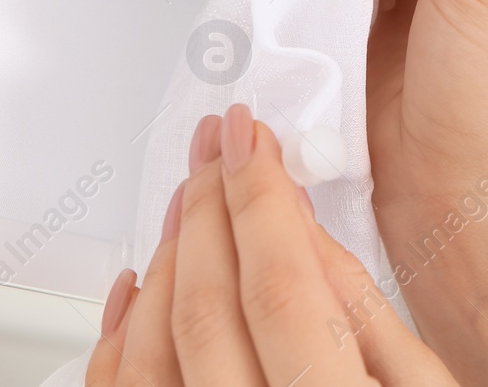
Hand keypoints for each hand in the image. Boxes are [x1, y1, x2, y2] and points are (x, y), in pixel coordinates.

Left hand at [86, 105, 457, 386]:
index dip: (258, 196)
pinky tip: (135, 287)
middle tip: (217, 147)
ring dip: (165, 255)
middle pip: (206, 307)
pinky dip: (118, 336)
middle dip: (208, 207)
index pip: (281, 286)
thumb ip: (369, 322)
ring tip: (186, 198)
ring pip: (150, 349)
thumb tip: (306, 234)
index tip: (250, 138)